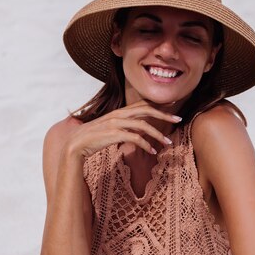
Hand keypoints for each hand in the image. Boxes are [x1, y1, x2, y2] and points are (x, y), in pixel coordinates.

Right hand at [65, 100, 181, 158]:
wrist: (75, 144)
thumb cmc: (93, 138)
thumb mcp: (111, 129)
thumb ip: (126, 127)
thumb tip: (141, 131)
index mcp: (119, 111)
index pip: (142, 104)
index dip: (158, 104)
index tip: (172, 106)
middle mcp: (119, 114)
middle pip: (147, 110)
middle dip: (164, 114)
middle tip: (178, 119)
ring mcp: (116, 123)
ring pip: (143, 125)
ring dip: (158, 134)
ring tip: (168, 143)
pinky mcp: (113, 134)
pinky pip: (135, 138)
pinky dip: (146, 144)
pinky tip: (152, 151)